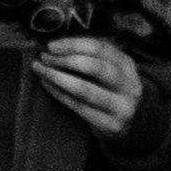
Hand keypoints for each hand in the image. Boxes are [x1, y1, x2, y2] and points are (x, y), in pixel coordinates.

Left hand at [28, 33, 150, 140]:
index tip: (50, 45)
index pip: (100, 48)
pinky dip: (60, 94)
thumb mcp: (109, 69)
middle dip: (66, 60)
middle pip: (96, 68)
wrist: (130, 125)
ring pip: (86, 90)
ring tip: (40, 71)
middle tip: (44, 58)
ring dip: (58, 78)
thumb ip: (89, 56)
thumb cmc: (109, 89)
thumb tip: (53, 46)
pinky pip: (80, 107)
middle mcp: (129, 85)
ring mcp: (122, 107)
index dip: (73, 45)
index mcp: (126, 64)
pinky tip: (47, 85)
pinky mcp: (111, 125)